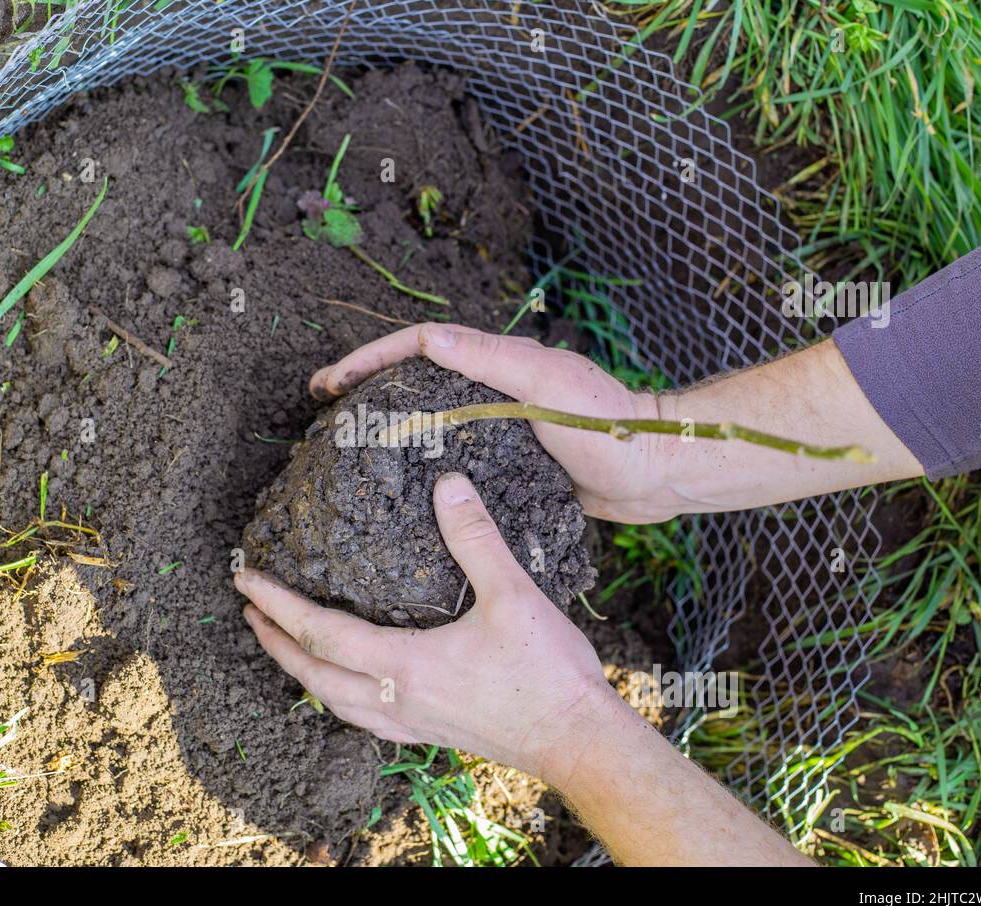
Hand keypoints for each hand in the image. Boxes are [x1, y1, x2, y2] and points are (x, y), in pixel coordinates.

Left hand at [234, 472, 620, 785]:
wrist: (579, 740)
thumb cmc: (547, 673)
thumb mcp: (513, 594)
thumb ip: (476, 537)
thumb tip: (447, 483)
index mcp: (403, 664)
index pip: (318, 631)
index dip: (276, 603)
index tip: (244, 578)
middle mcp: (397, 698)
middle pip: (312, 672)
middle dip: (273, 640)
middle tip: (248, 611)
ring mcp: (412, 721)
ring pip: (334, 701)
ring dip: (301, 670)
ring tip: (285, 646)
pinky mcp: (432, 732)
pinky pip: (366, 717)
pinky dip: (340, 697)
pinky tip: (351, 688)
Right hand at [309, 323, 680, 522]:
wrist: (659, 473)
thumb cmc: (609, 425)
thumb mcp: (549, 385)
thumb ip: (493, 359)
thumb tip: (427, 337)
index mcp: (497, 363)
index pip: (418, 347)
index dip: (369, 359)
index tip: (329, 382)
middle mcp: (493, 391)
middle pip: (415, 380)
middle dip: (365, 388)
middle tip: (321, 411)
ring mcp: (500, 429)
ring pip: (429, 421)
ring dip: (386, 425)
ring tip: (344, 447)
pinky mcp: (510, 466)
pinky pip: (454, 460)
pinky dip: (420, 467)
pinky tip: (398, 492)